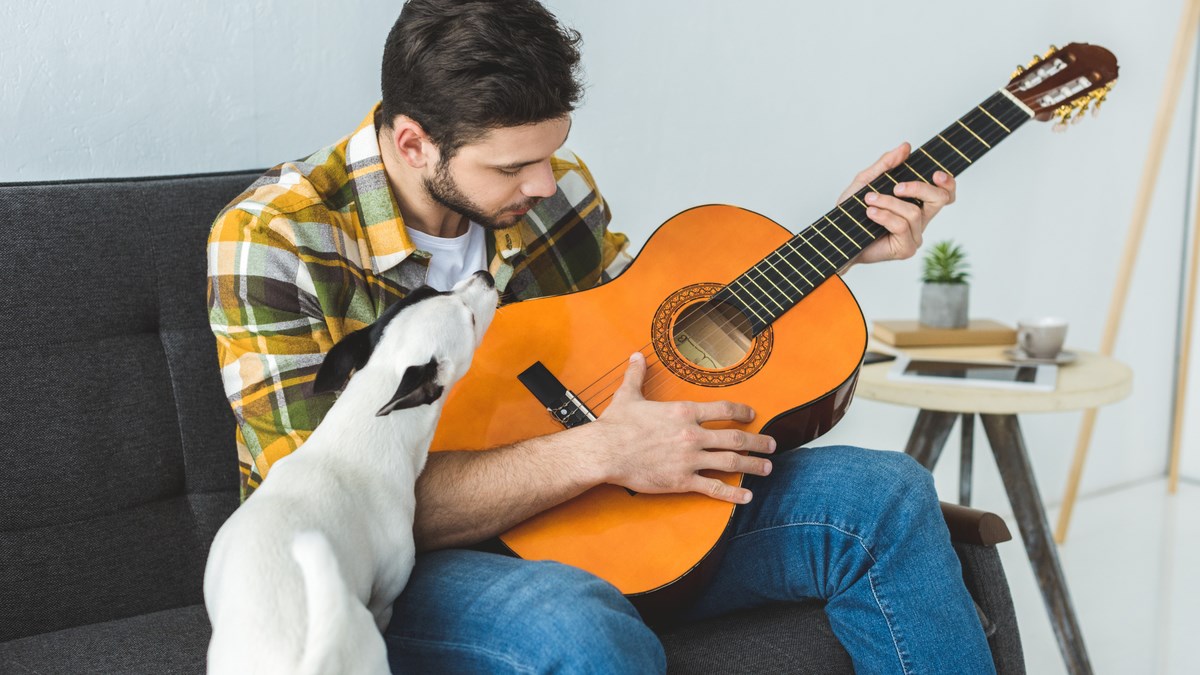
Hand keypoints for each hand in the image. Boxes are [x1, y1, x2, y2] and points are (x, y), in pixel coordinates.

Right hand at [588, 352, 776, 503]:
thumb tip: (636, 356)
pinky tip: (747, 496)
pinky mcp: (682, 480)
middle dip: (759, 442)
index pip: (724, 409)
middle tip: (772, 445)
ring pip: (731, 462)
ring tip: (767, 468)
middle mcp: (692, 434)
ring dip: (753, 465)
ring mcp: (689, 459)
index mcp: (684, 412)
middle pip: (736, 437)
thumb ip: (637, 374)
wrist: (605, 452)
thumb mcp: (628, 394)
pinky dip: (733, 493)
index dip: (742, 411)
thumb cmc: (616, 424)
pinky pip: (713, 487)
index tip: (753, 415)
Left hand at [838, 142, 956, 268]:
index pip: (945, 193)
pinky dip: (884, 216)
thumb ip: (886, 164)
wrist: (838, 235)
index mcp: (917, 203)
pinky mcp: (906, 249)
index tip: (936, 174)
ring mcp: (915, 235)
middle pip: (939, 199)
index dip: (948, 183)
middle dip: (919, 188)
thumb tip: (905, 147)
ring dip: (888, 203)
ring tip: (870, 200)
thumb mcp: (866, 181)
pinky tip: (871, 213)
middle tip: (896, 187)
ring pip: (914, 212)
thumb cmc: (852, 211)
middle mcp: (921, 219)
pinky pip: (901, 226)